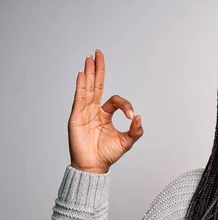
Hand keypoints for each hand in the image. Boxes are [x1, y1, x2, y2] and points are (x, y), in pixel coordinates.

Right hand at [68, 49, 142, 173]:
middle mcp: (93, 110)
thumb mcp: (126, 142)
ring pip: (87, 88)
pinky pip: (79, 98)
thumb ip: (136, 131)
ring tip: (90, 58)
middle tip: (98, 53)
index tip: (131, 117)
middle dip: (98, 69)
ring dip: (89, 73)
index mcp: (105, 115)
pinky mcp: (76, 117)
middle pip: (96, 85)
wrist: (94, 166)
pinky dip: (81, 86)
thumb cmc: (107, 154)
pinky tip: (82, 74)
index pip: (115, 100)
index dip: (125, 106)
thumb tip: (139, 117)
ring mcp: (84, 112)